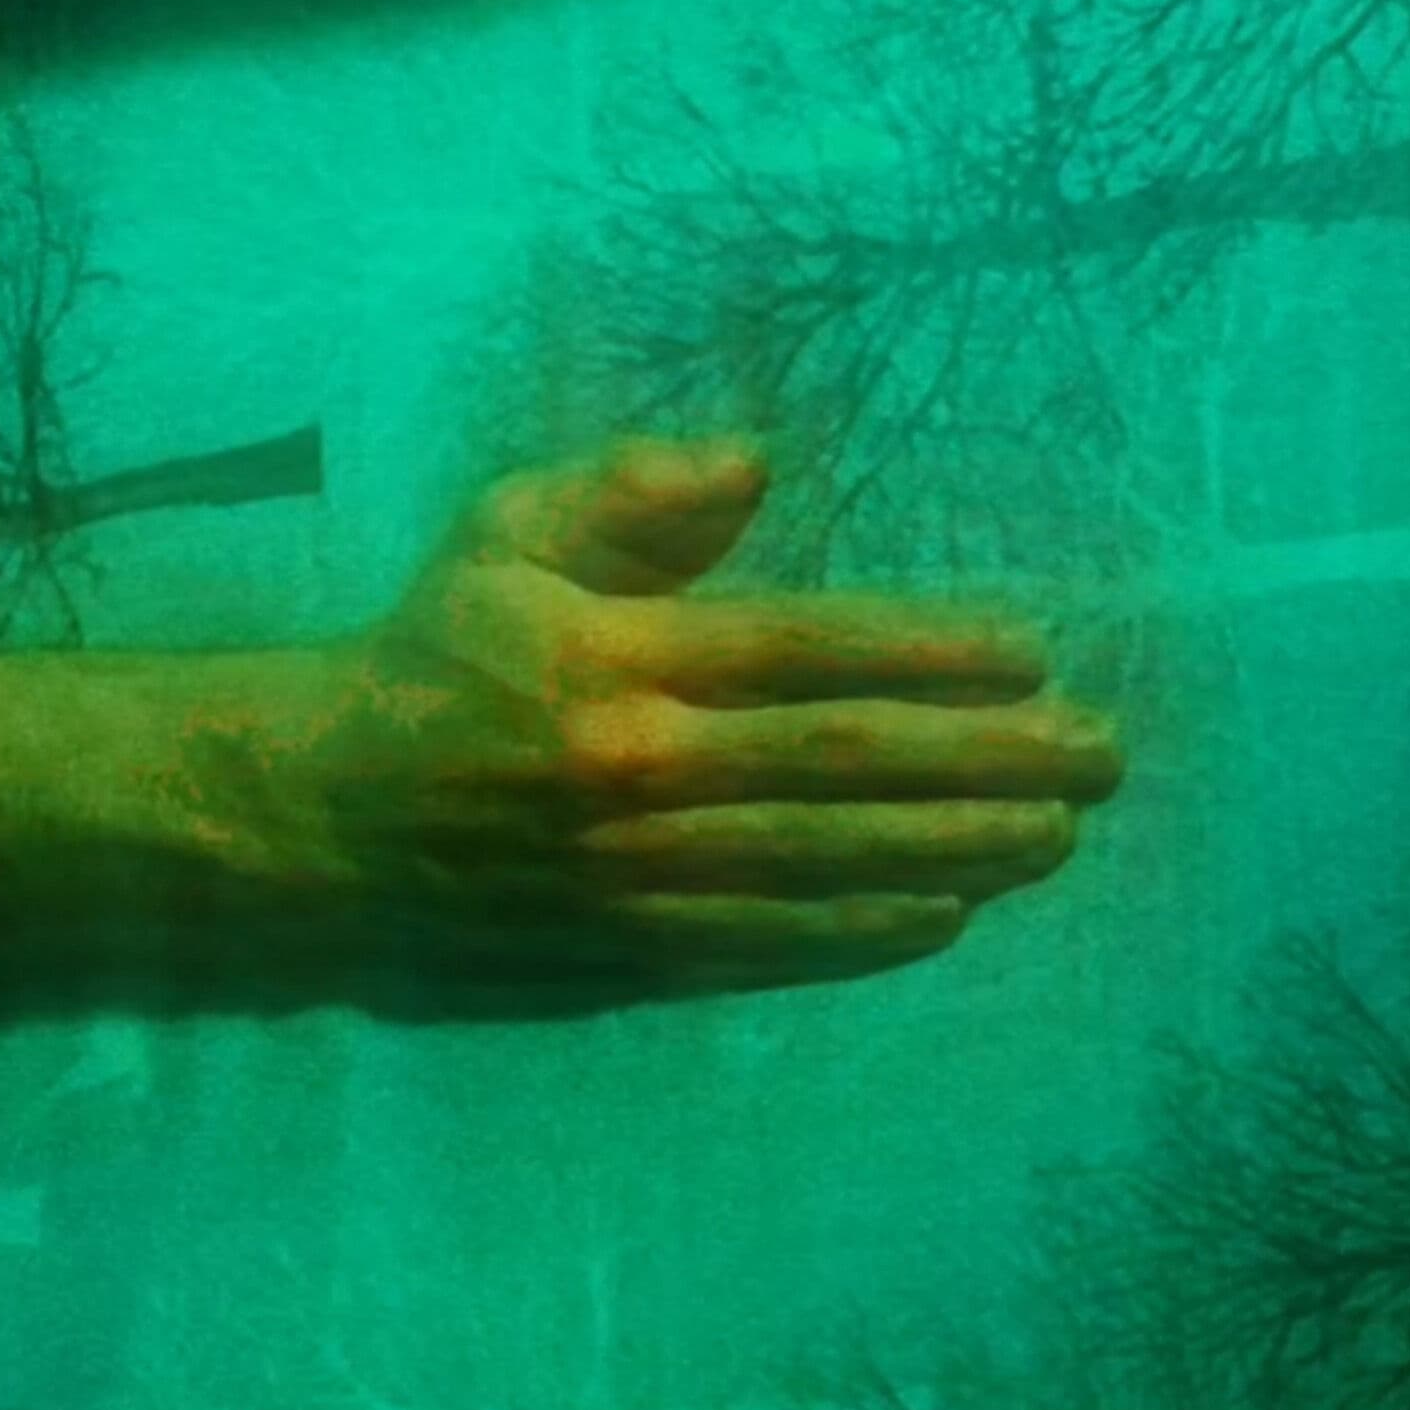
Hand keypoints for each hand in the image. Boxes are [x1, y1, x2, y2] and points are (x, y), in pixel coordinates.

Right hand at [255, 435, 1125, 1009]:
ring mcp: (629, 871)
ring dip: (956, 849)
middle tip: (1098, 756)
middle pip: (844, 763)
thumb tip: (756, 463)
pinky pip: (763, 943)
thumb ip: (628, 489)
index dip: (929, 653)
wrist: (310, 814)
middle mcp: (633, 769)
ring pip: (824, 861)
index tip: (1032, 653)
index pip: (803, 650)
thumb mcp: (502, 536)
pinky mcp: (616, 946)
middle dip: (989, 759)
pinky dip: (861, 933)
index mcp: (610, 655)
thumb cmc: (425, 657)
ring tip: (1056, 836)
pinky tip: (945, 914)